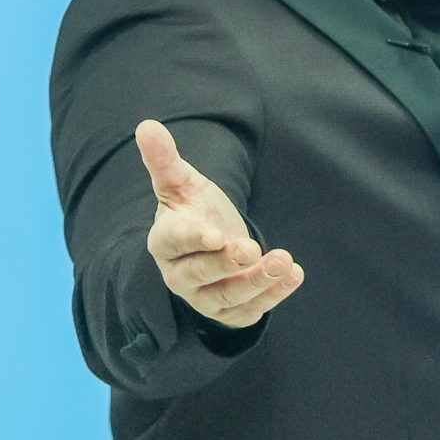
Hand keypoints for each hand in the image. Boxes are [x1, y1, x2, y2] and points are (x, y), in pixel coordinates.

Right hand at [136, 120, 304, 329]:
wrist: (211, 243)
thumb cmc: (192, 209)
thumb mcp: (181, 183)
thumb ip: (165, 159)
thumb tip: (146, 125)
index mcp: (164, 242)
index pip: (176, 241)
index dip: (196, 239)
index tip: (218, 236)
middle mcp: (179, 276)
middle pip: (201, 274)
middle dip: (228, 263)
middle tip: (254, 247)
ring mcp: (203, 298)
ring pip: (228, 297)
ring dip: (258, 281)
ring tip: (284, 261)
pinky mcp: (228, 313)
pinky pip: (250, 311)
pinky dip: (274, 295)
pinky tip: (293, 274)